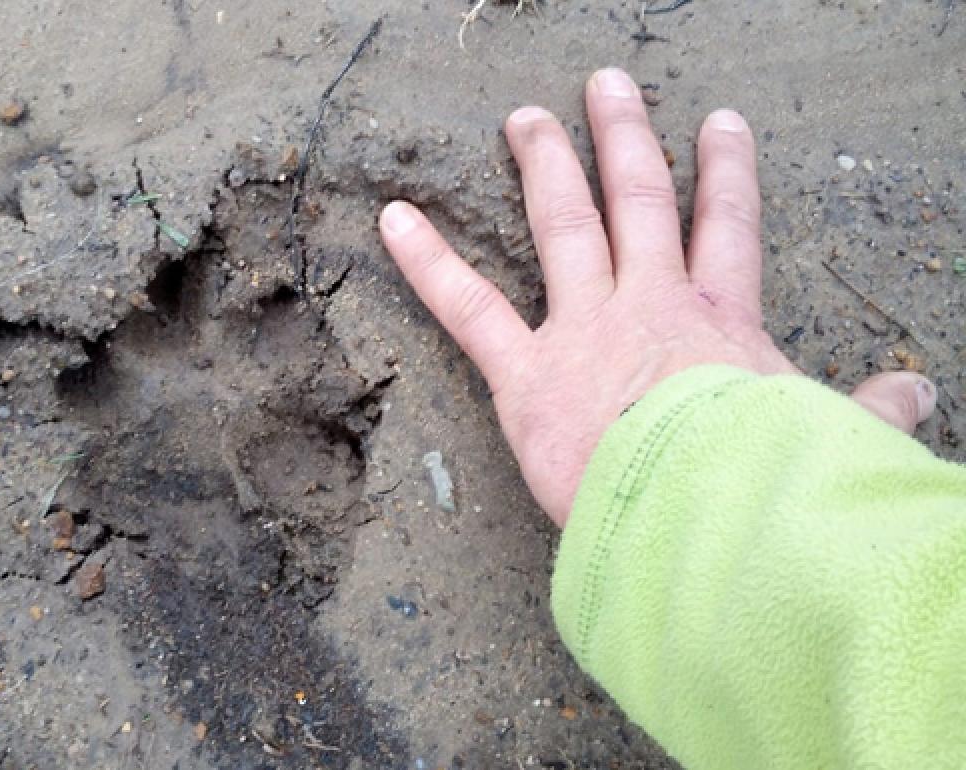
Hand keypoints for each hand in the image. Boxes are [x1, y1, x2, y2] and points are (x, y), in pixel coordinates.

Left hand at [380, 67, 936, 527]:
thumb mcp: (830, 442)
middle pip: (638, 201)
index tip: (721, 127)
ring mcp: (584, 330)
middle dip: (621, 138)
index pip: (729, 229)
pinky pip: (466, 308)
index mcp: (723, 323)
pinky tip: (392, 218)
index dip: (725, 173)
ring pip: (562, 226)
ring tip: (522, 119)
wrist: (710, 520)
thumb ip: (866, 416)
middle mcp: (649, 305)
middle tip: (605, 87)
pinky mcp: (526, 375)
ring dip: (542, 165)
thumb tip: (916, 401)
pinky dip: (426, 262)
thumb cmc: (769, 488)